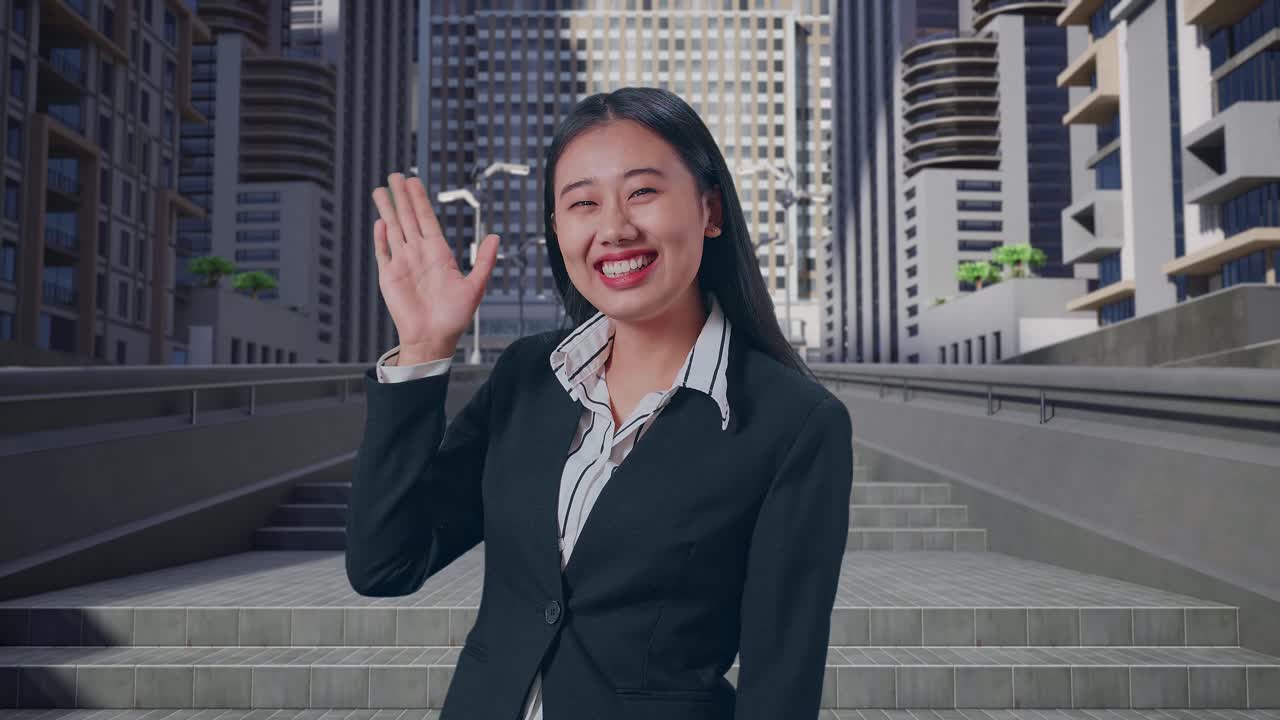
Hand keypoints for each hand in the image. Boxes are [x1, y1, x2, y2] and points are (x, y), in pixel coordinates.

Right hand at [371, 172, 499, 356]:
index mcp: (439, 253)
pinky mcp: (389, 277)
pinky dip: (381, 238)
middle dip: (402, 197)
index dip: (420, 200)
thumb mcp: (476, 286)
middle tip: (396, 175)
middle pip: (408, 218)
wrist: (434, 339)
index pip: (427, 219)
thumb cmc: (455, 317)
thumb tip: (495, 236)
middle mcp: (419, 254)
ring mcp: (403, 263)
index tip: (414, 182)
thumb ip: (486, 261)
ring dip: (388, 210)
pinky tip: (379, 222)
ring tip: (381, 190)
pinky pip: (383, 252)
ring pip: (394, 230)